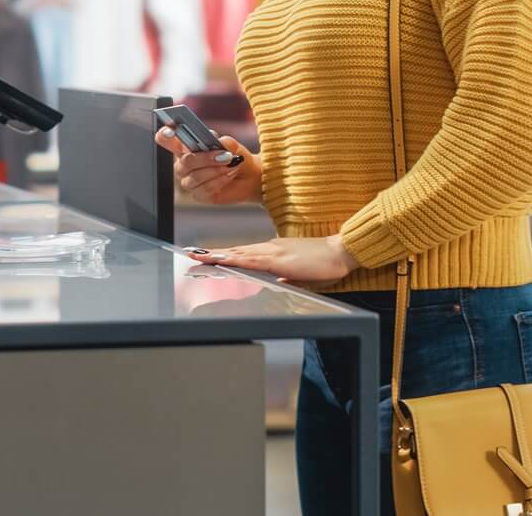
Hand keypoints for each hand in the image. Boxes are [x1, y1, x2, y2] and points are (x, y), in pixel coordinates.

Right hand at [156, 127, 261, 204]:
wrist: (248, 176)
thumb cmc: (233, 156)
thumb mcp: (232, 145)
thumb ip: (224, 142)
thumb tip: (220, 143)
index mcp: (184, 147)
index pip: (165, 139)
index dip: (165, 135)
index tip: (172, 131)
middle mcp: (183, 165)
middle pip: (185, 162)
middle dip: (206, 158)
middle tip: (225, 155)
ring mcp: (189, 181)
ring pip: (195, 177)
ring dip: (216, 170)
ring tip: (231, 165)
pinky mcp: (198, 195)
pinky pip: (204, 189)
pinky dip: (220, 181)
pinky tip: (229, 175)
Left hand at [189, 235, 358, 284]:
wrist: (342, 251)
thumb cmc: (325, 262)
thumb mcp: (301, 273)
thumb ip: (287, 276)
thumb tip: (278, 282)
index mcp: (274, 251)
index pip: (243, 252)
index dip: (224, 254)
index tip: (205, 255)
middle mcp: (270, 248)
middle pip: (235, 250)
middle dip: (212, 253)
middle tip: (190, 253)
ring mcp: (273, 252)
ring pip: (239, 253)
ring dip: (217, 255)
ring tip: (197, 256)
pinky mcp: (279, 259)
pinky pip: (252, 260)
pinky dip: (235, 259)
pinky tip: (223, 260)